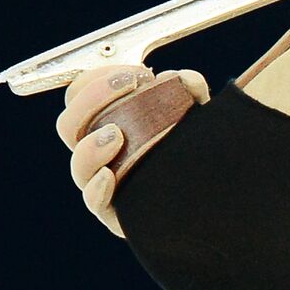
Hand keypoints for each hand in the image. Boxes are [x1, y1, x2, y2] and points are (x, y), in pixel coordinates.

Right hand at [57, 64, 209, 237]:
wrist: (219, 197)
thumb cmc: (196, 152)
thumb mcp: (197, 118)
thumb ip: (191, 94)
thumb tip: (184, 78)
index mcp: (105, 127)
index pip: (79, 99)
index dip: (96, 80)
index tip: (134, 73)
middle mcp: (99, 156)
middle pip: (70, 126)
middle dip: (92, 98)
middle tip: (128, 84)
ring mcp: (105, 186)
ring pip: (78, 165)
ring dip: (90, 146)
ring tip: (116, 134)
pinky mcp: (119, 216)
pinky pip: (95, 202)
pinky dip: (97, 187)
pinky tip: (108, 175)